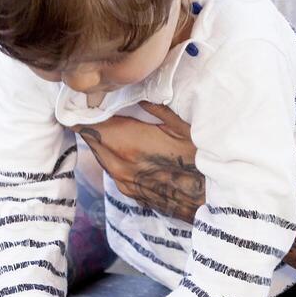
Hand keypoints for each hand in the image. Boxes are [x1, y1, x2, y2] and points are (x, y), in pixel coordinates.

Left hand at [73, 101, 205, 223]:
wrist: (210, 203)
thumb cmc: (200, 163)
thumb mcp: (183, 127)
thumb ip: (156, 109)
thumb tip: (137, 93)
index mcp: (127, 144)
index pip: (88, 123)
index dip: (85, 108)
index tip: (89, 95)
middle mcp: (118, 165)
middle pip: (90, 138)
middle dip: (92, 120)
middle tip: (98, 103)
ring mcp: (122, 181)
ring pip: (100, 153)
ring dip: (102, 137)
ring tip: (110, 120)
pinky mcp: (130, 192)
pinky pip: (111, 167)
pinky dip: (112, 153)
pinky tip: (124, 144)